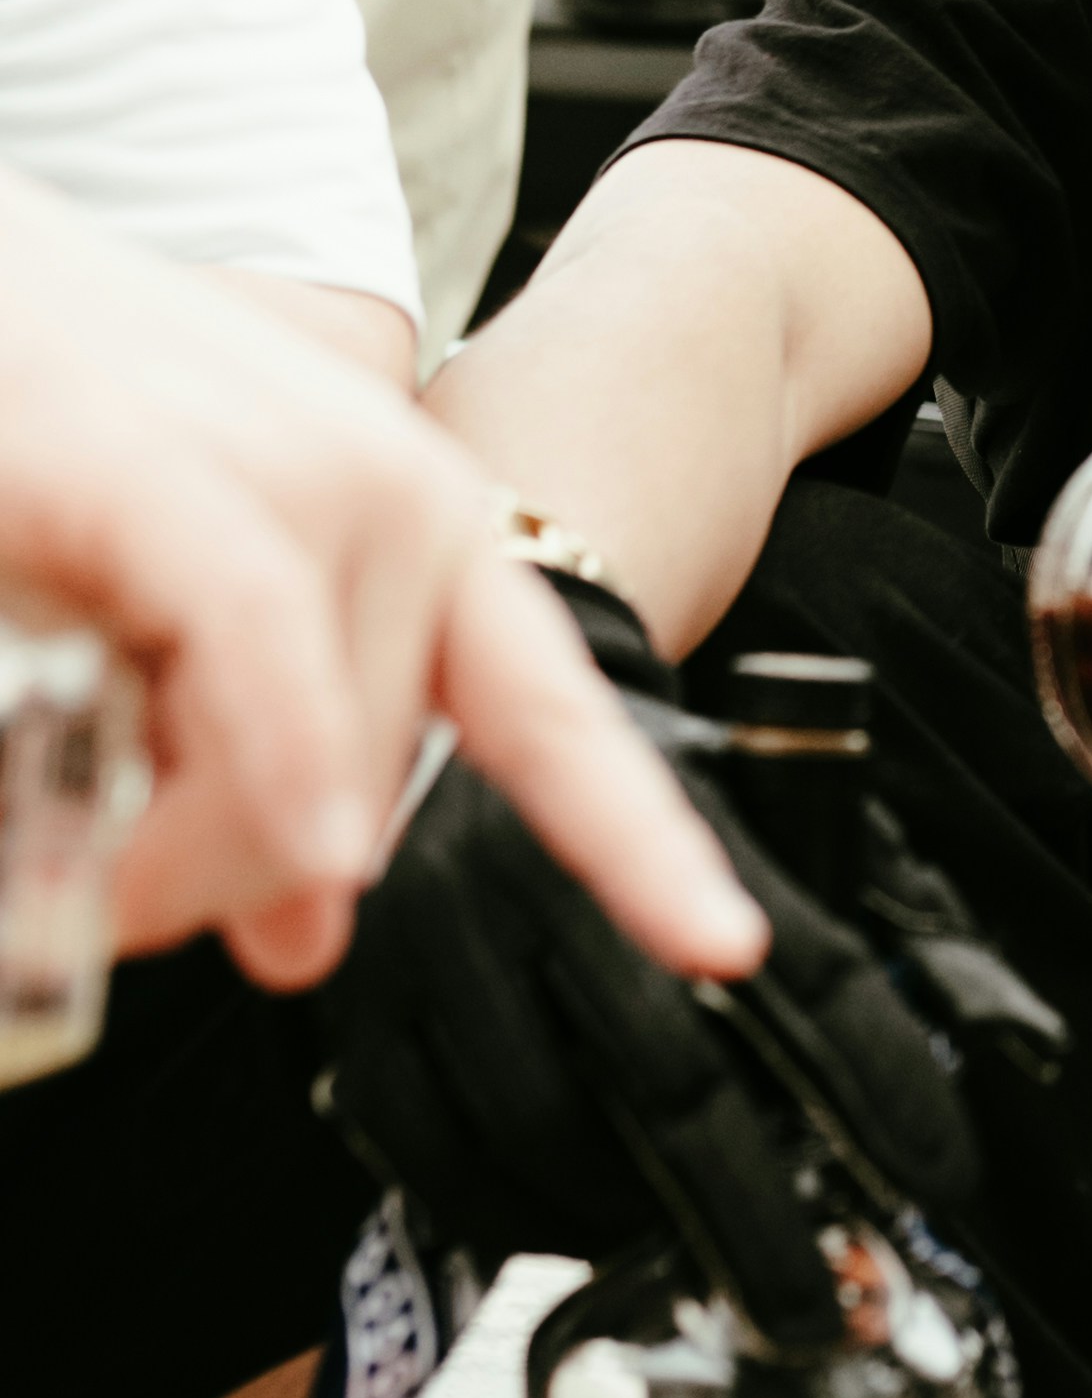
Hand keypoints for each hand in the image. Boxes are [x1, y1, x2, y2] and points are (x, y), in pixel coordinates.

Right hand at [0, 175, 760, 993]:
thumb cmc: (50, 449)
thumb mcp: (173, 631)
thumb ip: (261, 762)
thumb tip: (309, 926)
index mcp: (411, 538)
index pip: (551, 711)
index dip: (637, 841)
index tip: (718, 947)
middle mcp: (387, 494)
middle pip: (394, 770)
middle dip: (255, 876)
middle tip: (127, 907)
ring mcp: (293, 467)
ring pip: (330, 736)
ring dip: (206, 852)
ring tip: (102, 883)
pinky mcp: (168, 465)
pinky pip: (262, 642)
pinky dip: (277, 753)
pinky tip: (288, 842)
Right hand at [325, 588, 1001, 1346]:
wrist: (435, 691)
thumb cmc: (627, 776)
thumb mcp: (761, 794)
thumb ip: (879, 907)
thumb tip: (1020, 1042)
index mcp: (673, 809)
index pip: (810, 970)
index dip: (883, 1087)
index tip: (940, 1180)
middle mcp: (546, 867)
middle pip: (677, 1084)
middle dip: (760, 1221)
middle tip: (819, 1310)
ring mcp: (435, 939)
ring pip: (548, 1136)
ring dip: (627, 1228)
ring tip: (690, 1265)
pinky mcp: (355, 1003)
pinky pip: (432, 1157)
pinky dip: (508, 1218)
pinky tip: (566, 1234)